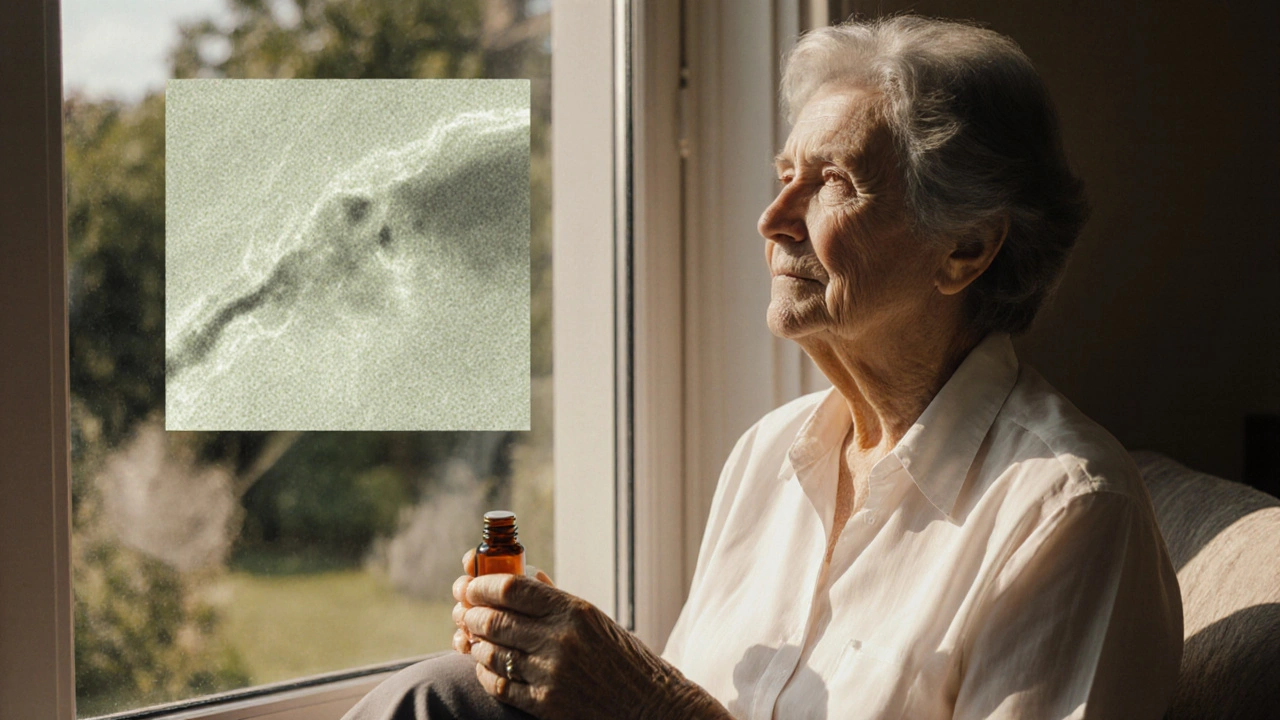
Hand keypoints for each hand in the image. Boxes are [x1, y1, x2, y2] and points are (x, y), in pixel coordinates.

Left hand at [459, 572, 714, 719]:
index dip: (482, 584)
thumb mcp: (594, 619)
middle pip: (494, 619)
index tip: (469, 584)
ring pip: (491, 653)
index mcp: (574, 611)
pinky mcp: (546, 704)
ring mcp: (551, 674)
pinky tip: (485, 666)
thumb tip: (523, 577)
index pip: (512, 588)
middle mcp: (560, 640)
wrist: (649, 705)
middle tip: (462, 610)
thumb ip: (555, 599)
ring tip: (470, 638)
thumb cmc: (622, 657)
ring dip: (473, 644)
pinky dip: (486, 673)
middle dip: (469, 612)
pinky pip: (500, 685)